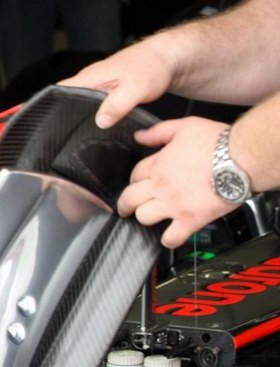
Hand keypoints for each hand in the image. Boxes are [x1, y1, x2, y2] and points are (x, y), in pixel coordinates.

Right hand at [59, 43, 175, 128]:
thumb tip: (100, 121)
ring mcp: (100, 83)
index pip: (59, 90)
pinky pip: (97, 102)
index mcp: (90, 77)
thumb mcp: (134, 89)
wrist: (169, 59)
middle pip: (69, 98)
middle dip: (68, 114)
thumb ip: (116, 106)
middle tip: (72, 132)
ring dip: (85, 114)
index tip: (53, 120)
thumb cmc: (152, 67)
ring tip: (89, 129)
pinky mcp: (110, 89)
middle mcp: (91, 79)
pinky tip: (106, 121)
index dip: (52, 104)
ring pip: (83, 101)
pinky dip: (99, 112)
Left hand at [117, 117, 232, 247]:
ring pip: (145, 217)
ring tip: (148, 217)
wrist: (242, 158)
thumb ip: (159, 132)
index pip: (135, 174)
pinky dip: (169, 240)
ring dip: (145, 217)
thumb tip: (139, 136)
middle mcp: (162, 186)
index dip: (136, 178)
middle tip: (125, 207)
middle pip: (130, 198)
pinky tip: (168, 238)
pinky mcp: (191, 219)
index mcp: (159, 164)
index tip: (139, 181)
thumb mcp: (184, 126)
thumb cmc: (218, 142)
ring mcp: (175, 204)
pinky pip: (173, 237)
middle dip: (125, 203)